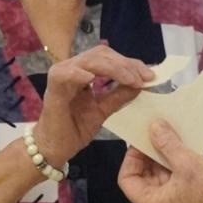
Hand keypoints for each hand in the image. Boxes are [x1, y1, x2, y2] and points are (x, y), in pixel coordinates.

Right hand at [32, 45, 151, 166]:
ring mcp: (61, 76)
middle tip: (143, 78)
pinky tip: (93, 78)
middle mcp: (73, 69)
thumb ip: (119, 96)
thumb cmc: (74, 128)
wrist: (55, 148)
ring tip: (129, 79)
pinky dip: (79, 73)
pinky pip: (64, 74)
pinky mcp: (52, 88)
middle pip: (101, 54)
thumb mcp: (103, 110)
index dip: (130, 63)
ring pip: (88, 61)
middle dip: (125, 64)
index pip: (109, 58)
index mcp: (84, 72)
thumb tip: (140, 84)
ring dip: (112, 68)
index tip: (149, 76)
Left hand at [118, 121, 202, 202]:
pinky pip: (175, 181)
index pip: (127, 180)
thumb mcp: (187, 162)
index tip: (142, 140)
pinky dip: (175, 165)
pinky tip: (182, 147)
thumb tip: (154, 127)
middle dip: (148, 155)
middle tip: (155, 134)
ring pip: (160, 178)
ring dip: (163, 158)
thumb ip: (167, 144)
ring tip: (169, 137)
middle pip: (143, 179)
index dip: (131, 158)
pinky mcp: (190, 201)